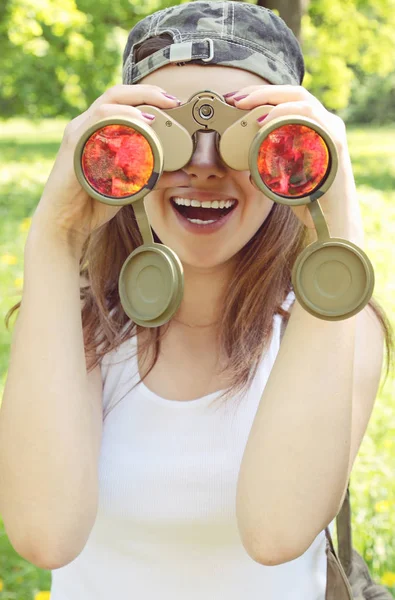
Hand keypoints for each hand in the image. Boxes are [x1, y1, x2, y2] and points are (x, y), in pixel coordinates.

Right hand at [30, 84, 185, 252]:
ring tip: (155, 117)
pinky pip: (96, 126)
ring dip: (133, 108)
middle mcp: (86, 126)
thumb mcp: (131, 187)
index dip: (148, 96)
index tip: (172, 101)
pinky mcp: (74, 147)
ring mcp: (78, 135)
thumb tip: (183, 176)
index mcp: (98, 130)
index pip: (123, 102)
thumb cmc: (94, 201)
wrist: (67, 221)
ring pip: (106, 106)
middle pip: (115, 95)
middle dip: (146, 93)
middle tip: (170, 101)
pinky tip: (133, 131)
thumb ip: (155, 178)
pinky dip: (117, 125)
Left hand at [225, 85, 364, 246]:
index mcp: (314, 128)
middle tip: (236, 99)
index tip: (235, 100)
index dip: (261, 96)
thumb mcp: (283, 177)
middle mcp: (326, 125)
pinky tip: (265, 122)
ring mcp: (332, 132)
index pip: (288, 101)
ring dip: (272, 100)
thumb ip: (271, 165)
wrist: (331, 220)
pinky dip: (285, 115)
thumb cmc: (307, 200)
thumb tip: (246, 164)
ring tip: (248, 109)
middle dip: (261, 92)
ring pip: (303, 101)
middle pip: (295, 93)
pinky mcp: (334, 142)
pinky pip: (309, 118)